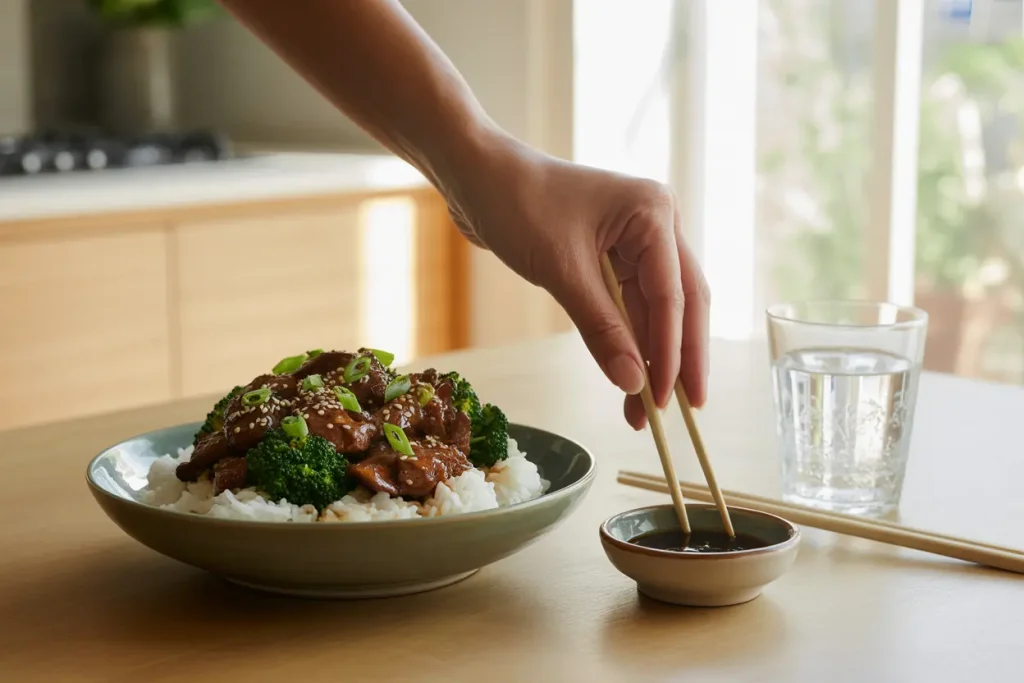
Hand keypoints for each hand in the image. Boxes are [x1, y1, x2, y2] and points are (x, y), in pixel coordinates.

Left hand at [442, 133, 710, 428]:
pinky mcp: (611, 257)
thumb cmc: (517, 204)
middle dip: (679, 358)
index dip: (671, 352)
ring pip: (655, 310)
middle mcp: (655, 224)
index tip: (665, 399)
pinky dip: (628, 341)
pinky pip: (629, 306)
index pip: (673, 295)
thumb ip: (601, 328)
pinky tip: (627, 377)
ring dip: (651, 357)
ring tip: (645, 410)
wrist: (474, 175)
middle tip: (683, 410)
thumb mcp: (561, 270)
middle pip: (681, 302)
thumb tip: (632, 382)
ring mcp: (635, 241)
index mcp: (654, 213)